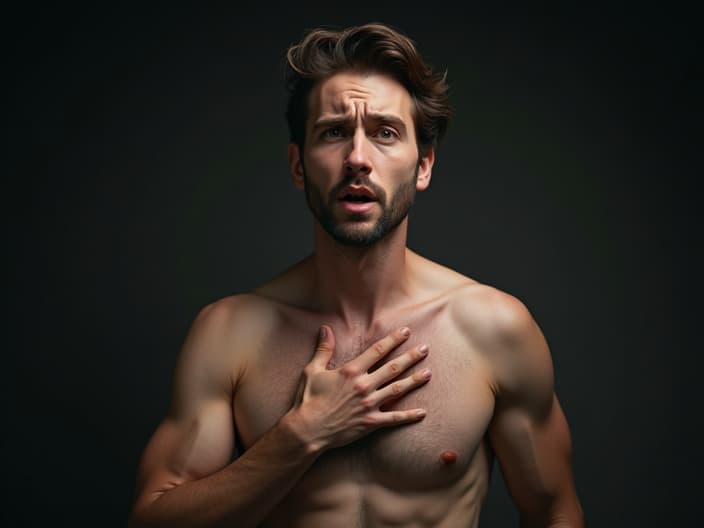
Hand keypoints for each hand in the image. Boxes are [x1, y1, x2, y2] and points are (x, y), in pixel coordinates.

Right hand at [288, 325, 430, 451]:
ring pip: (398, 389)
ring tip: (429, 373)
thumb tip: (325, 328)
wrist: (307, 430)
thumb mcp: (313, 370)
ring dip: (415, 380)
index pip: (377, 351)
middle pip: (393, 367)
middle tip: (426, 348)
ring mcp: (369, 405)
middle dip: (411, 356)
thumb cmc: (308, 399)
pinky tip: (422, 412)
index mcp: (351, 371)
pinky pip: (394, 418)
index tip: (405, 332)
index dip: (393, 340)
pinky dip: (409, 416)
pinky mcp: (370, 423)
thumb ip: (323, 349)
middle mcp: (363, 385)